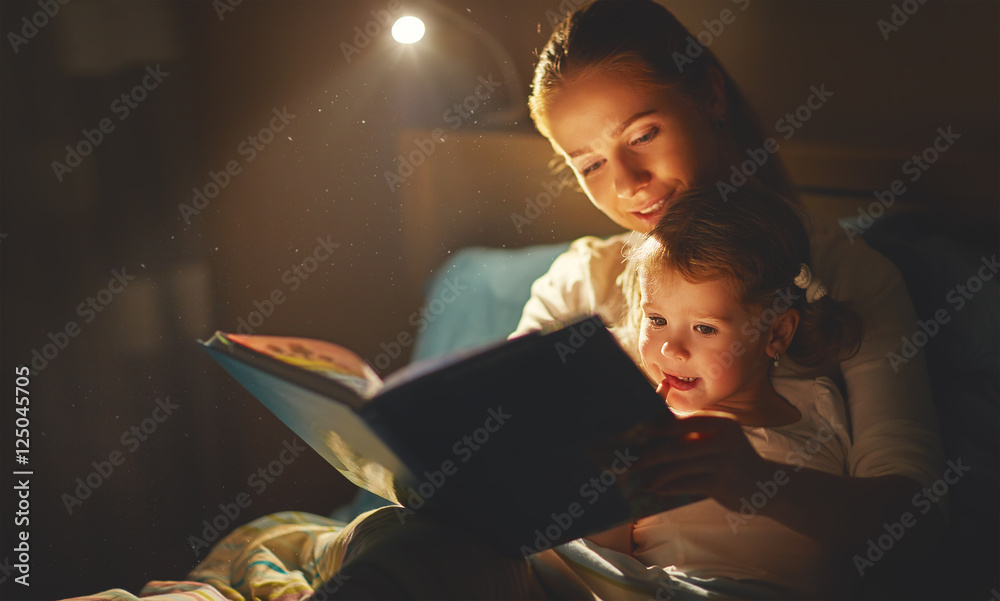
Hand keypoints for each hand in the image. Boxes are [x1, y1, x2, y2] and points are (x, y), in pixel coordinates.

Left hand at [632, 413, 772, 511]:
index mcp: (719, 421)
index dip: (653, 427)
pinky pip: (685, 483)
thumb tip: (651, 429)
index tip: (633, 434)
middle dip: (649, 454)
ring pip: (678, 466)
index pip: (679, 421)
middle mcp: (723, 437)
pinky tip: (655, 489)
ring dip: (654, 474)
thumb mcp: (719, 438)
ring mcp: (723, 460)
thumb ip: (692, 431)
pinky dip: (667, 487)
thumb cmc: (732, 459)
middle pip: (675, 444)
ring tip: (639, 478)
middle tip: (630, 461)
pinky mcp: (721, 483)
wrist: (767, 485)